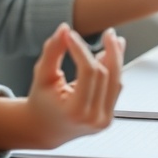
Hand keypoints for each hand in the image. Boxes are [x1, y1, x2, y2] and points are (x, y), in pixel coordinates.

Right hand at [23, 23, 124, 148]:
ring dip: (116, 58)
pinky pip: (115, 88)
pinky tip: (110, 54)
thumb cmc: (41, 101)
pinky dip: (113, 70)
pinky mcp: (108, 118)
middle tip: (108, 32)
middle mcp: (94, 119)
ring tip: (113, 39)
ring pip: (116, 81)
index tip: (73, 34)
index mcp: (75, 111)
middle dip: (109, 50)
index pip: (88, 72)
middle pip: (107, 75)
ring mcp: (104, 121)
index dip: (82, 49)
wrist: (44, 129)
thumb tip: (64, 28)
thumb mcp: (42, 75)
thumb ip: (52, 51)